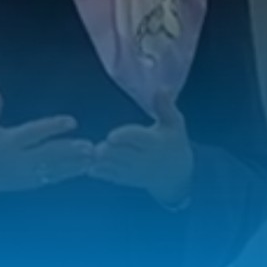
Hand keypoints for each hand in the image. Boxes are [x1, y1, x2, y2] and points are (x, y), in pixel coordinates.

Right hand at [0, 86, 94, 213]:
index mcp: (6, 143)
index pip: (33, 133)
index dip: (52, 127)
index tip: (72, 121)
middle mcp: (17, 161)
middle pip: (48, 155)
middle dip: (70, 151)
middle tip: (90, 146)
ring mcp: (24, 175)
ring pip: (53, 169)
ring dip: (75, 164)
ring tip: (93, 157)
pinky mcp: (28, 183)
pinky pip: (51, 178)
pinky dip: (68, 173)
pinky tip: (84, 167)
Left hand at [88, 90, 194, 206]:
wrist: (178, 173)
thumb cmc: (173, 141)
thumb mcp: (174, 123)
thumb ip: (164, 106)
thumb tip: (162, 88)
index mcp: (155, 142)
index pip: (139, 139)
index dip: (124, 137)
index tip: (111, 136)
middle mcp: (145, 158)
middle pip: (124, 155)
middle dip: (107, 151)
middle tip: (93, 147)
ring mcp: (136, 171)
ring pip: (116, 167)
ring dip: (101, 162)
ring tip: (88, 153)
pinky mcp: (128, 179)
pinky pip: (112, 177)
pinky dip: (100, 172)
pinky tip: (88, 165)